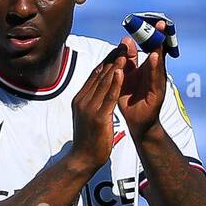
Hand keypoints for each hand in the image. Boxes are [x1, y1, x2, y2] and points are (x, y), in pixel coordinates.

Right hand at [70, 54, 124, 174]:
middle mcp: (83, 100)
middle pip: (99, 75)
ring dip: (116, 66)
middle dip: (113, 59)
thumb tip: (96, 92)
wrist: (82, 160)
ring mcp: (89, 108)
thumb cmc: (87, 140)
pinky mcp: (98, 117)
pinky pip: (108, 97)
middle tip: (123, 45)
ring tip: (125, 53)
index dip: (107, 61)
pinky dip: (115, 83)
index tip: (117, 50)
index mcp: (80, 99)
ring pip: (104, 83)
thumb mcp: (87, 117)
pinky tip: (122, 72)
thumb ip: (91, 103)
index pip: (95, 75)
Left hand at [117, 21, 166, 140]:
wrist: (136, 124)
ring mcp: (158, 83)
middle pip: (159, 51)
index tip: (152, 19)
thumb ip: (127, 60)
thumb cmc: (130, 100)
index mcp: (147, 68)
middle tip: (161, 21)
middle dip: (160, 37)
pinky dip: (155, 67)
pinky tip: (154, 57)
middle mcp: (155, 73)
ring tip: (160, 35)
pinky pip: (156, 78)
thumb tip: (125, 40)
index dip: (152, 34)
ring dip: (160, 48)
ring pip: (159, 62)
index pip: (151, 47)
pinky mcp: (157, 93)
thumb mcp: (126, 76)